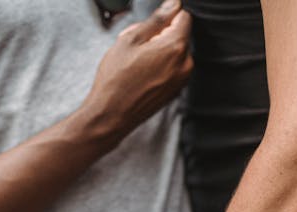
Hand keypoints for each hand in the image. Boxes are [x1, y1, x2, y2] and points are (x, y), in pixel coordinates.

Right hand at [83, 0, 192, 134]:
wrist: (112, 115)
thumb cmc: (116, 79)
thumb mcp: (131, 39)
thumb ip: (157, 19)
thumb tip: (174, 4)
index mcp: (175, 47)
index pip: (183, 17)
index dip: (167, 15)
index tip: (152, 22)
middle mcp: (184, 64)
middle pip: (179, 36)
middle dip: (161, 35)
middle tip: (136, 45)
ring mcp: (181, 80)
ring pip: (175, 53)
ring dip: (160, 51)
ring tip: (136, 61)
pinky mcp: (175, 91)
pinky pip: (172, 69)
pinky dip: (160, 66)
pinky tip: (140, 74)